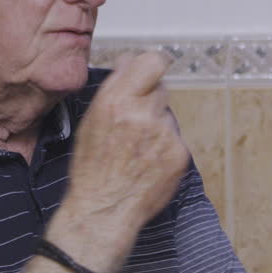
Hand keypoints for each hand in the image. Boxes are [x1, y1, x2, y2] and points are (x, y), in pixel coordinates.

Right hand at [62, 51, 191, 244]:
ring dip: (157, 125)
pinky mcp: (179, 152)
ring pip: (168, 115)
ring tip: (137, 149)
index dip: (153, 65)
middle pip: (161, 88)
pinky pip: (175, 138)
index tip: (151, 70)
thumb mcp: (91, 121)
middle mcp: (142, 113)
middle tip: (135, 123)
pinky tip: (148, 162)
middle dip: (150, 100)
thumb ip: (114, 88)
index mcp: (116, 101)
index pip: (152, 62)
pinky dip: (165, 147)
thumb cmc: (92, 169)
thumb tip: (129, 61)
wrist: (103, 210)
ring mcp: (164, 133)